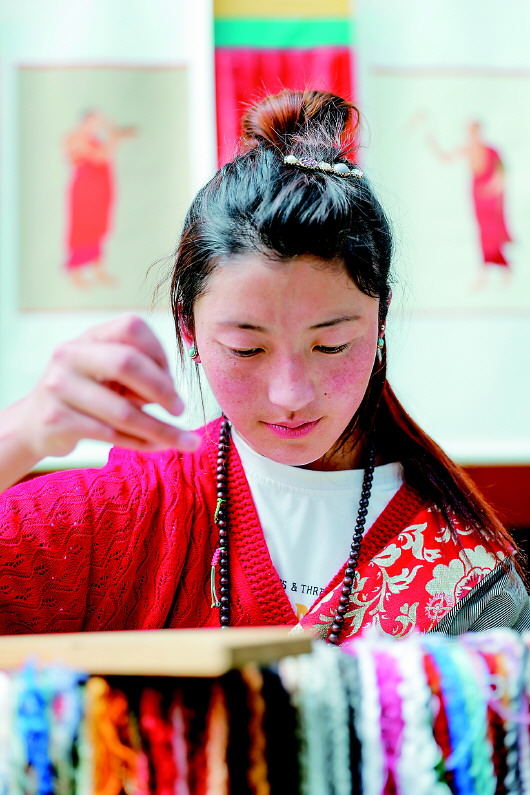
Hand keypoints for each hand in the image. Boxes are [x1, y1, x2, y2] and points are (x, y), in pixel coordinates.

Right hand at [13, 313, 198, 460]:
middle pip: (127, 363)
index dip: (159, 352)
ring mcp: (59, 387)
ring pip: (122, 411)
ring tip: (184, 440)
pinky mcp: (57, 420)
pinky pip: (110, 435)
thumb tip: (173, 395)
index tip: (172, 379)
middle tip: (180, 409)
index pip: (132, 327)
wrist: (34, 423)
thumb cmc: (87, 394)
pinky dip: (141, 443)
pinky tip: (157, 446)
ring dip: (160, 429)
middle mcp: (70, 355)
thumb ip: (138, 372)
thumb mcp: (108, 372)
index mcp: (90, 337)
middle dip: (162, 389)